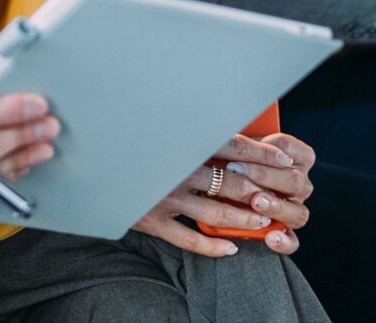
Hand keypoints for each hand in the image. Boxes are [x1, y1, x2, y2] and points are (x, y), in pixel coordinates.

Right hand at [131, 133, 314, 257]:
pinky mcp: (152, 220)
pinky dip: (214, 247)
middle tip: (280, 197)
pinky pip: (189, 239)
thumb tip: (228, 129)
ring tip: (264, 222)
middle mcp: (176, 169)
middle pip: (230, 181)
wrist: (91, 165)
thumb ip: (191, 130)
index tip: (284, 160)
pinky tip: (232, 248)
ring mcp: (165, 197)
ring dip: (245, 219)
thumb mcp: (160, 128)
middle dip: (260, 190)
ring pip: (216, 212)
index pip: (233, 145)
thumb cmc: (130, 141)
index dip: (262, 153)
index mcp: (181, 142)